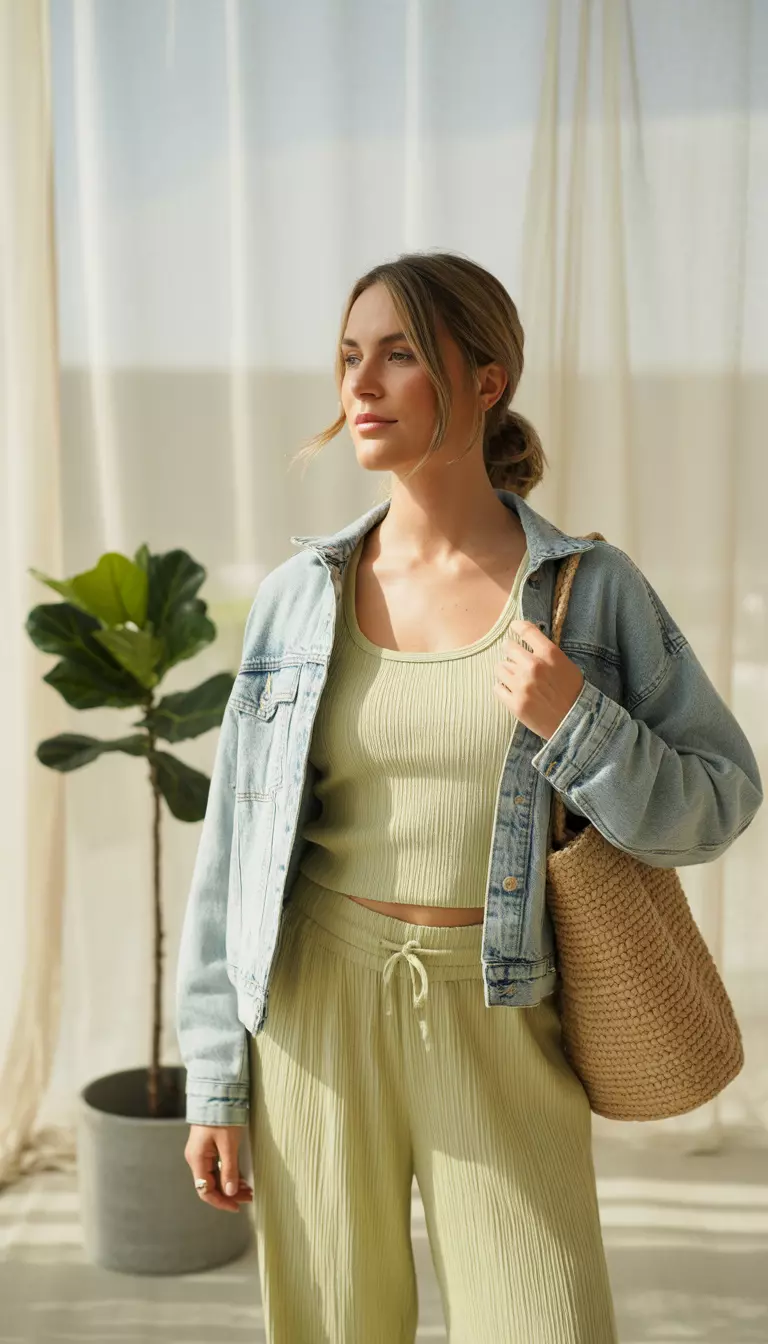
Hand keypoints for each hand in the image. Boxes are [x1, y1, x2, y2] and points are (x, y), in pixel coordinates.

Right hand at [184, 1124, 252, 1214]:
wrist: (217, 1094)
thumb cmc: (222, 1117)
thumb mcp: (228, 1144)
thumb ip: (229, 1169)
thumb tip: (230, 1192)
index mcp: (197, 1159)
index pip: (205, 1191)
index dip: (221, 1202)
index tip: (237, 1207)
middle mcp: (196, 1159)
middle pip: (210, 1185)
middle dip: (229, 1194)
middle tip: (249, 1197)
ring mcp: (201, 1153)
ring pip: (214, 1177)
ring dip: (230, 1185)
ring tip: (248, 1189)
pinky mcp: (207, 1148)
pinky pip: (216, 1168)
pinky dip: (228, 1175)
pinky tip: (241, 1178)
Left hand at [493, 619, 584, 741]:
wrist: (575, 723)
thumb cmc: (573, 693)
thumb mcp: (566, 666)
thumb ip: (547, 654)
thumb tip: (527, 644)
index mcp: (549, 654)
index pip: (527, 630)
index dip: (517, 626)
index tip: (513, 627)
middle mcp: (533, 667)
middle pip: (508, 648)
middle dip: (510, 652)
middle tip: (514, 659)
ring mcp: (522, 685)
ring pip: (500, 668)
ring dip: (506, 671)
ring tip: (516, 679)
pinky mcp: (515, 703)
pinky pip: (497, 687)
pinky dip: (502, 688)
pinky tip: (512, 691)